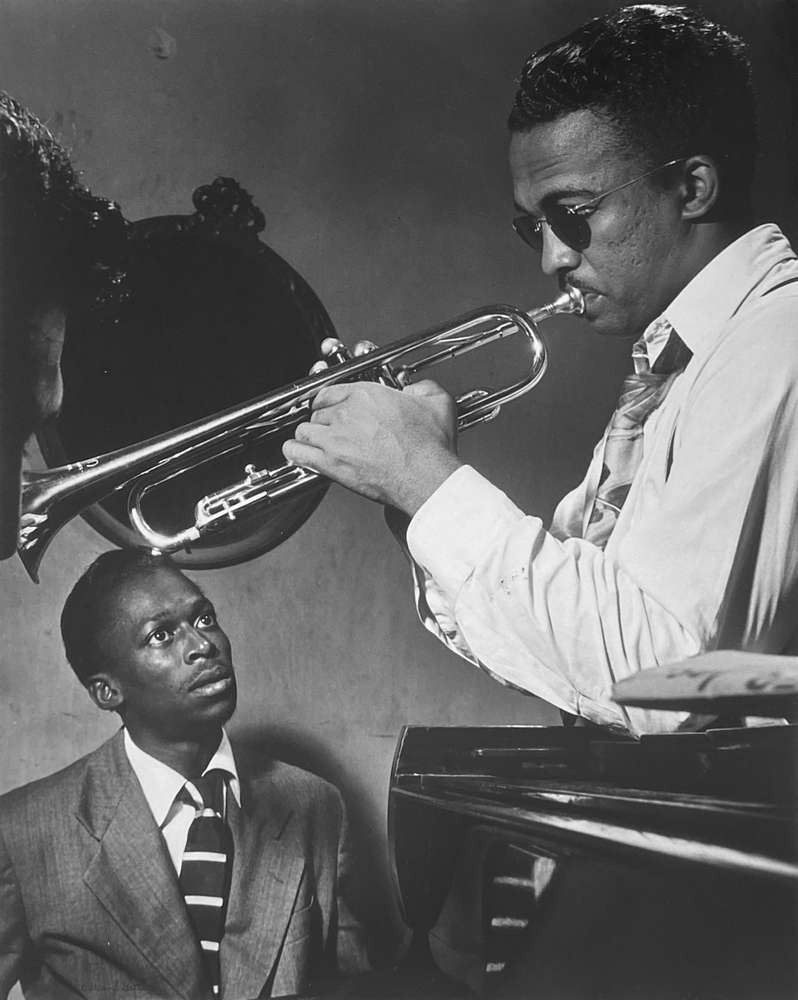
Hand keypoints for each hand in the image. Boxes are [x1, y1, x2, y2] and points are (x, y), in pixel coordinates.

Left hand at [282, 379, 462, 514]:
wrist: (426, 478)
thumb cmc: (430, 447)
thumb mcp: (437, 402)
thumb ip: (422, 388)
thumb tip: (413, 389)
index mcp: (367, 395)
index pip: (330, 391)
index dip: (329, 400)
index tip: (332, 407)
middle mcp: (347, 413)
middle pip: (318, 412)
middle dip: (323, 421)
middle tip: (330, 430)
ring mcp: (335, 439)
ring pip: (305, 430)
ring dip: (308, 435)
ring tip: (314, 442)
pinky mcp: (330, 463)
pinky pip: (297, 453)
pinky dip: (294, 452)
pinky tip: (297, 453)